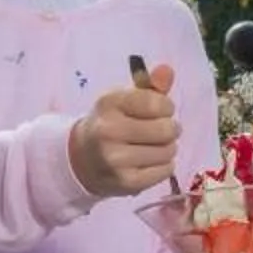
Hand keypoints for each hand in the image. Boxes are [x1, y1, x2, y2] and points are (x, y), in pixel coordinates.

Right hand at [70, 60, 179, 196]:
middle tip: (162, 130)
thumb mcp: (125, 99)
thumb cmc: (111, 123)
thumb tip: (167, 70)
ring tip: (154, 146)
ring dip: (168, 148)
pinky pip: (165, 171)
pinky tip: (151, 161)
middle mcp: (108, 131)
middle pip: (166, 129)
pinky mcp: (125, 182)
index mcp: (108, 103)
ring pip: (168, 151)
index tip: (161, 110)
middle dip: (170, 128)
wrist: (82, 158)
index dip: (166, 107)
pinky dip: (165, 165)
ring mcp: (115, 159)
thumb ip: (149, 84)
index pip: (157, 103)